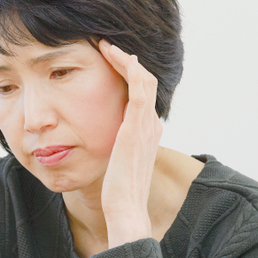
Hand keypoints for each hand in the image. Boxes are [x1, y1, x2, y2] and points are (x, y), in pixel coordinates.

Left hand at [97, 40, 162, 244]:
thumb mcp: (118, 165)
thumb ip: (117, 150)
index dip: (129, 76)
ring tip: (108, 47)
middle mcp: (150, 126)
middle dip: (128, 62)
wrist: (126, 210)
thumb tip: (106, 144)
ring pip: (144, 80)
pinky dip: (130, 69)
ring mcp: (146, 126)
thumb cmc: (118, 193)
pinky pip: (140, 88)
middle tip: (108, 48)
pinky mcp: (135, 127)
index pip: (143, 95)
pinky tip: (117, 56)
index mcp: (147, 134)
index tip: (112, 63)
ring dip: (126, 60)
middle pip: (146, 82)